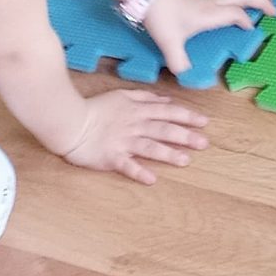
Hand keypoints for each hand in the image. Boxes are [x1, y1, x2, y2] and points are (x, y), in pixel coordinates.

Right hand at [55, 86, 211, 184]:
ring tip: (186, 161)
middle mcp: (134, 125)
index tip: (204, 122)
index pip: (167, 112)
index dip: (187, 116)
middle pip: (164, 130)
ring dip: (168, 154)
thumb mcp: (122, 95)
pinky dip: (139, 172)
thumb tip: (165, 100)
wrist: (70, 122)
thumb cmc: (96, 108)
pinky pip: (126, 166)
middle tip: (204, 143)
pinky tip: (152, 179)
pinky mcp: (110, 157)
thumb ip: (145, 97)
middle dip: (186, 136)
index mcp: (137, 110)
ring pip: (150, 147)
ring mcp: (123, 142)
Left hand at [137, 0, 275, 78]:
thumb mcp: (169, 43)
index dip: (248, 22)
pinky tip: (234, 4)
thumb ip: (179, 62)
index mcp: (211, 13)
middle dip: (261, 1)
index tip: (254, 32)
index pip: (237, 15)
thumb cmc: (161, 16)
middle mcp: (213, 3)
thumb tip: (186, 77)